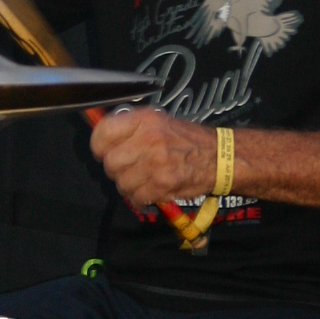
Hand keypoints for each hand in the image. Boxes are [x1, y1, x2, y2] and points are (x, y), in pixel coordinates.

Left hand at [89, 108, 216, 207]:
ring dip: (129, 186)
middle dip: (116, 170)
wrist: (220, 157)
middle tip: (128, 169)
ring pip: (121, 183)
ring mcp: (156, 163)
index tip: (103, 152)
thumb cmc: (186, 140)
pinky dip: (141, 198)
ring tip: (143, 180)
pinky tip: (151, 190)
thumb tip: (102, 138)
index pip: (103, 133)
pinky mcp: (163, 184)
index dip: (98, 146)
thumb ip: (131, 128)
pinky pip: (136, 197)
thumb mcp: (159, 121)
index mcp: (145, 120)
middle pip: (110, 163)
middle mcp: (148, 139)